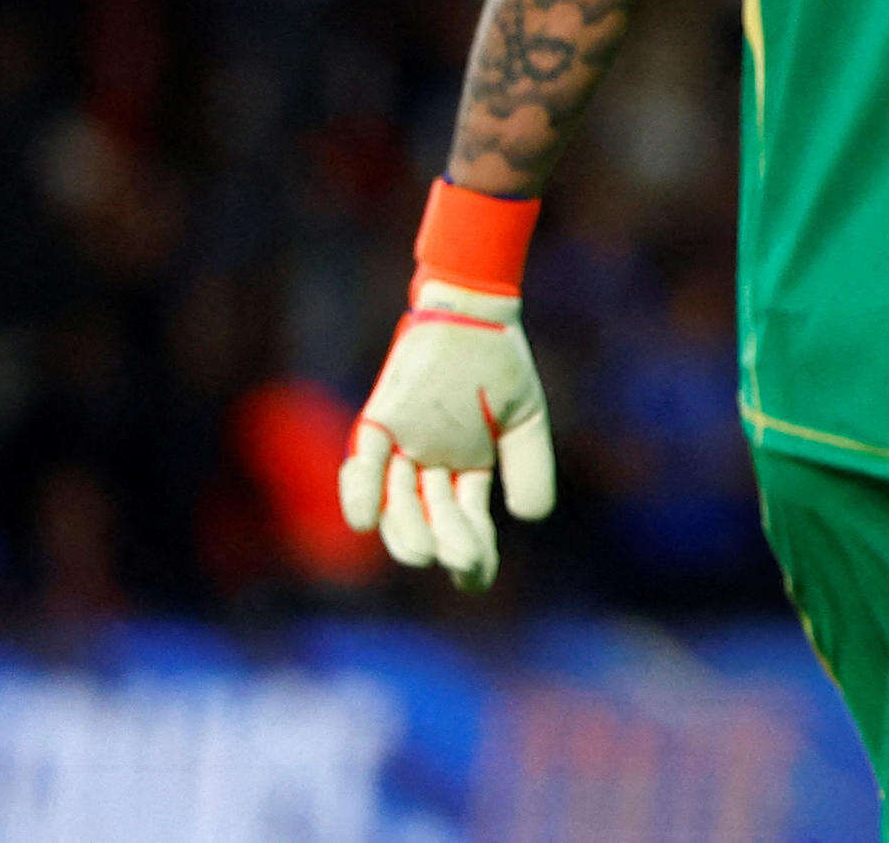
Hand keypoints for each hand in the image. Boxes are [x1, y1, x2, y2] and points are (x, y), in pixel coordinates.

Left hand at [339, 278, 555, 590]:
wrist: (473, 310)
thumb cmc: (498, 360)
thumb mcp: (526, 418)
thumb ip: (530, 467)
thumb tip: (530, 520)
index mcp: (467, 468)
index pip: (465, 523)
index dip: (471, 553)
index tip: (475, 578)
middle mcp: (430, 465)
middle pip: (428, 520)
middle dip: (444, 545)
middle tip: (461, 559)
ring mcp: (402, 447)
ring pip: (395, 503)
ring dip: (406, 530)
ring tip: (424, 552)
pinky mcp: (379, 423)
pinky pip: (364, 464)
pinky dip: (359, 492)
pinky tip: (365, 519)